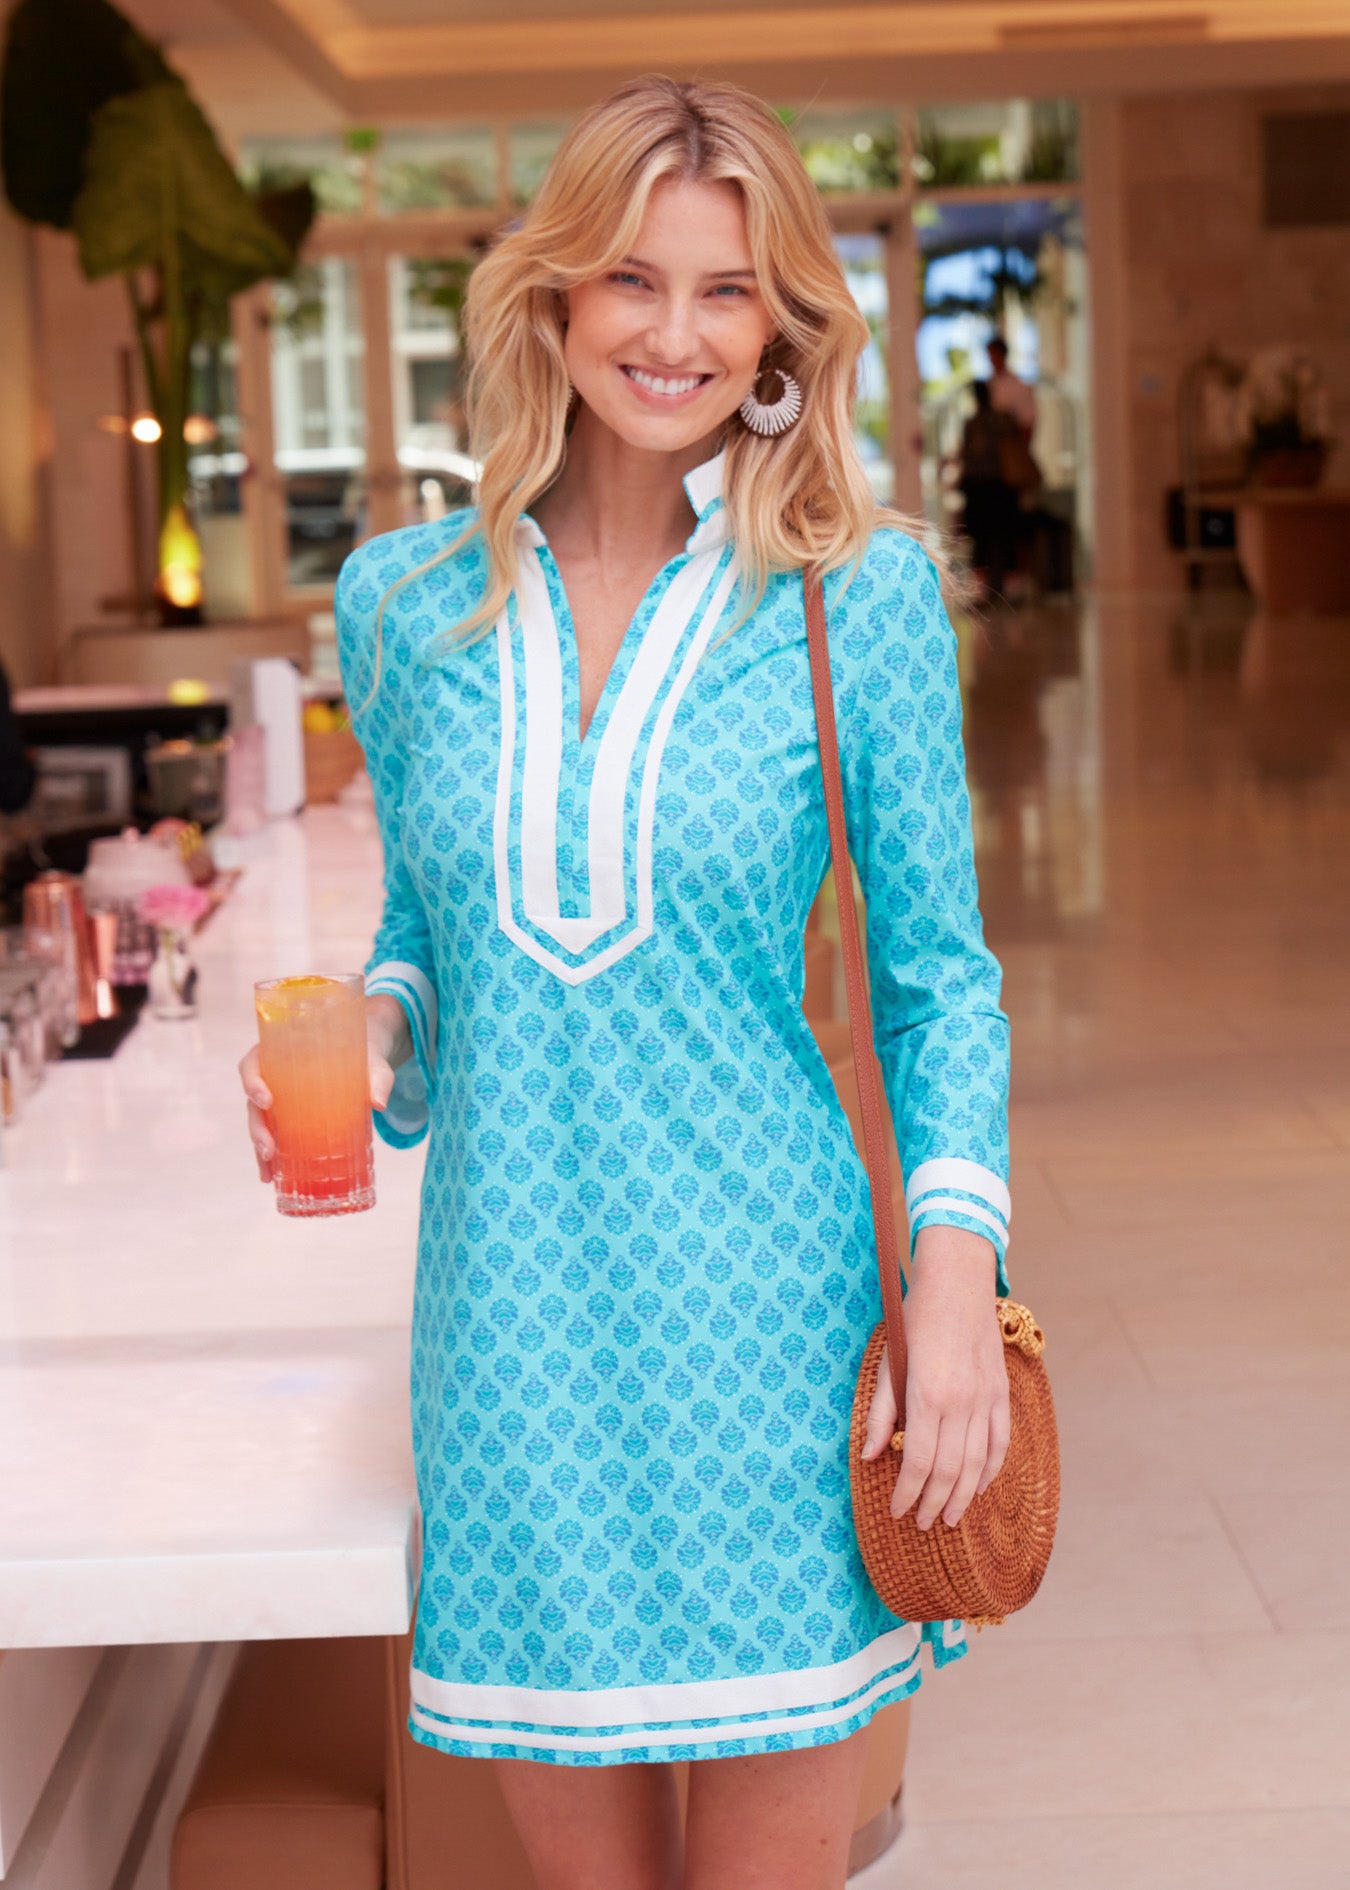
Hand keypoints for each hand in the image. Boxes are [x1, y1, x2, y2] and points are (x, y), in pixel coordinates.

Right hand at [236, 992, 411, 1184]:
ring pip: (259, 1122)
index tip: (267, 1100)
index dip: (252, 1082)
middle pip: (252, 1101)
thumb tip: (378, 1104)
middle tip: (269, 1149)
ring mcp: (280, 1097)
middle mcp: (274, 1075)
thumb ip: (378, 1078)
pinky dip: (270, 1157)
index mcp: (282, 1052)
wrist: (368, 1060)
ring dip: (259, 1147)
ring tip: (268, 1172)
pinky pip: (273, 1134)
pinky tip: (272, 1176)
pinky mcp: (289, 1116)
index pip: (253, 1063)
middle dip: (257, 1128)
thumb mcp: (373, 1063)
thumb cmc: (364, 1056)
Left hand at [858, 1225, 1009, 1530]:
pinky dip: (992, 1469)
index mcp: (928, 1395)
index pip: (919, 1461)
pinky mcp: (1001, 1392)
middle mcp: (961, 1402)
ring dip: (964, 1495)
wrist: (958, 1283)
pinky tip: (981, 1486)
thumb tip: (871, 1456)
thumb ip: (881, 1412)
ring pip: (978, 1463)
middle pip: (950, 1470)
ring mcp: (986, 1398)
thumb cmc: (916, 1319)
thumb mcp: (888, 1361)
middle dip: (934, 1502)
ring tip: (949, 1517)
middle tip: (921, 1524)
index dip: (908, 1492)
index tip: (897, 1511)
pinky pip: (1000, 1441)